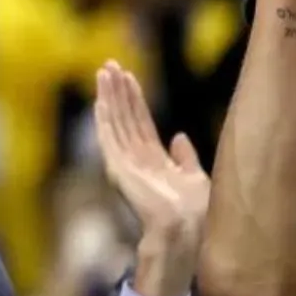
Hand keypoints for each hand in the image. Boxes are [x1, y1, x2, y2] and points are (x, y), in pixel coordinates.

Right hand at [94, 62, 207, 295]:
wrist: (187, 230)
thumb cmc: (196, 212)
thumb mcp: (195, 177)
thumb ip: (185, 157)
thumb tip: (179, 135)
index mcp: (152, 161)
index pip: (140, 123)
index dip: (134, 99)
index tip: (129, 76)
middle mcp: (135, 160)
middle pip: (124, 117)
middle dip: (118, 91)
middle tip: (110, 65)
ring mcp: (124, 163)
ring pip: (114, 121)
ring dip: (109, 96)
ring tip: (104, 71)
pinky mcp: (117, 167)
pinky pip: (108, 136)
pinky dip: (103, 116)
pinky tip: (100, 98)